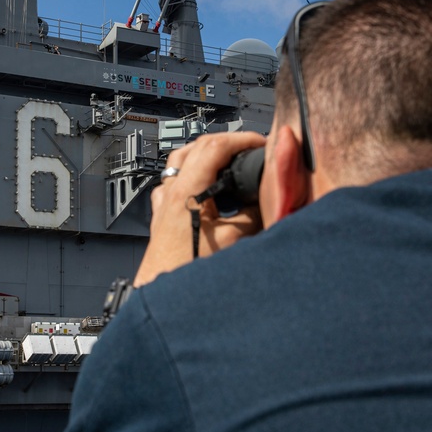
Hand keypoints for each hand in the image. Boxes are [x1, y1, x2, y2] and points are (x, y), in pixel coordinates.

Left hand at [133, 132, 264, 286]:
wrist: (164, 293)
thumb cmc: (188, 271)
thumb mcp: (233, 241)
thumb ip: (253, 215)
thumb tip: (268, 199)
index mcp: (186, 191)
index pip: (214, 146)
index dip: (241, 139)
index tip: (260, 142)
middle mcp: (171, 192)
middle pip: (196, 147)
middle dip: (226, 142)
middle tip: (248, 148)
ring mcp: (164, 203)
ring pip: (181, 162)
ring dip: (205, 155)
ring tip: (227, 160)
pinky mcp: (163, 217)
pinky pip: (173, 184)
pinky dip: (191, 176)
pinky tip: (202, 188)